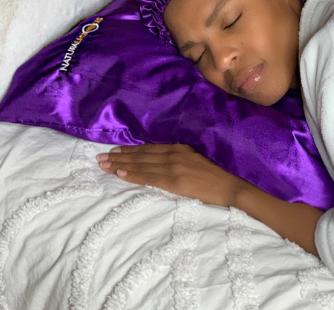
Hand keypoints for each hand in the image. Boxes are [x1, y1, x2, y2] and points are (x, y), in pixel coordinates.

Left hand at [97, 143, 246, 207]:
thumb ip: (181, 157)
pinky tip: (120, 174)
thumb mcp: (198, 159)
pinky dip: (134, 175)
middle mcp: (174, 154)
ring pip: (141, 164)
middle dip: (120, 156)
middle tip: (100, 158)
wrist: (232, 185)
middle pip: (141, 155)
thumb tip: (165, 160)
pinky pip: (150, 177)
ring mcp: (174, 166)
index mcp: (180, 148)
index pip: (149, 148)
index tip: (115, 150)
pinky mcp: (175, 181)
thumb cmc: (218, 174)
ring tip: (104, 165)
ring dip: (121, 165)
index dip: (131, 150)